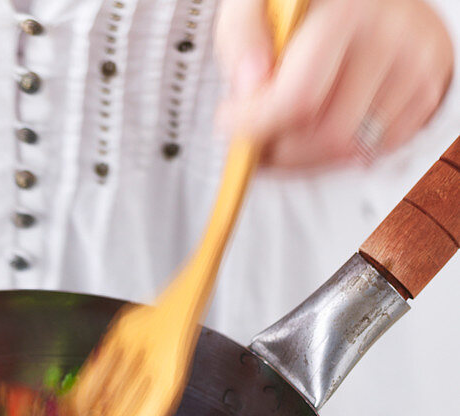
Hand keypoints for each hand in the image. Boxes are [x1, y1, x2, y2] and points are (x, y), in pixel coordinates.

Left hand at [214, 0, 453, 168]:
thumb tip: (248, 90)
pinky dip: (338, 153)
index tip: (230, 126)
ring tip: (286, 135)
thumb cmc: (308, 5)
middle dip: (281, 152)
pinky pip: (374, 151)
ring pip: (349, 152)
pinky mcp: (426, 92)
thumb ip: (242, 38)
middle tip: (258, 141)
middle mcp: (390, 36)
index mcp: (347, 10)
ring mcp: (415, 67)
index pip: (299, 98)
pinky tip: (321, 127)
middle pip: (326, 135)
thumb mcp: (259, 4)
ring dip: (306, 158)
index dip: (257, 126)